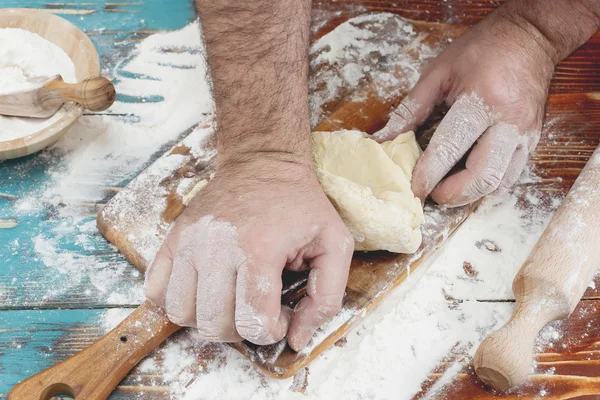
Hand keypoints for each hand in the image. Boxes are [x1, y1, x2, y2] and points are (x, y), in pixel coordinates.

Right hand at [144, 157, 353, 350]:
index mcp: (259, 249)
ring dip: (208, 319)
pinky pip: (156, 291)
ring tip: (230, 301)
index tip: (281, 314)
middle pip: (214, 324)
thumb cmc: (300, 204)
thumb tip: (298, 340)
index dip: (272, 332)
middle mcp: (216, 247)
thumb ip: (326, 297)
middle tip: (257, 309)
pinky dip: (177, 301)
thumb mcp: (334, 244)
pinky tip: (204, 292)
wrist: (263, 161)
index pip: (253, 321)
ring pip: (181, 313)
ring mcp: (189, 242)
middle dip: (241, 331)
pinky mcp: (173, 238)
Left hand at [375, 7, 556, 205]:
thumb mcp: (438, 73)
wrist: (529, 37)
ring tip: (447, 189)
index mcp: (482, 101)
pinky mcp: (533, 142)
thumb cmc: (480, 51)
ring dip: (470, 195)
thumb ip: (411, 110)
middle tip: (432, 195)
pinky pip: (511, 176)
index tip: (413, 190)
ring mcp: (526, 135)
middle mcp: (509, 122)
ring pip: (500, 183)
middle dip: (453, 194)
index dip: (429, 174)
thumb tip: (383, 140)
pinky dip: (486, 186)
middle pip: (484, 176)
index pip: (451, 148)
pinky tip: (468, 181)